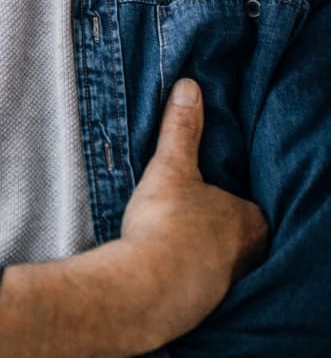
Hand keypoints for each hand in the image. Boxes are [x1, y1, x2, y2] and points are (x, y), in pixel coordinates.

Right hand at [0, 79, 268, 357]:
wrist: (144, 289)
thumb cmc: (167, 225)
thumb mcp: (171, 166)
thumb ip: (181, 128)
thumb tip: (189, 87)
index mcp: (250, 222)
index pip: (252, 206)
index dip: (232, 197)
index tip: (210, 188)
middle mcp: (245, 259)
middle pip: (236, 236)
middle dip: (214, 226)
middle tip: (187, 209)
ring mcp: (222, 286)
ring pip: (216, 261)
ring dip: (196, 250)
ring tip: (169, 233)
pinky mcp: (197, 307)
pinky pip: (194, 284)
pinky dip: (180, 272)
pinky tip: (159, 261)